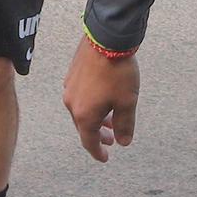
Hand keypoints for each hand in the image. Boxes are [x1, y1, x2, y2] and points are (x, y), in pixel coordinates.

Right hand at [63, 38, 139, 161]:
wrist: (106, 39)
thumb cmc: (118, 72)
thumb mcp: (127, 102)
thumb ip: (124, 125)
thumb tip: (123, 142)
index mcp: (84, 115)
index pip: (89, 141)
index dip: (98, 152)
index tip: (105, 158)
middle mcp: (72, 103)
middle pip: (84, 126)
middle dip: (98, 135)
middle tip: (111, 140)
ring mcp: (70, 88)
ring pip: (82, 111)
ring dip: (95, 119)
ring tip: (110, 119)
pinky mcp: (72, 75)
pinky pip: (80, 97)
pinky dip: (91, 104)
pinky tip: (103, 98)